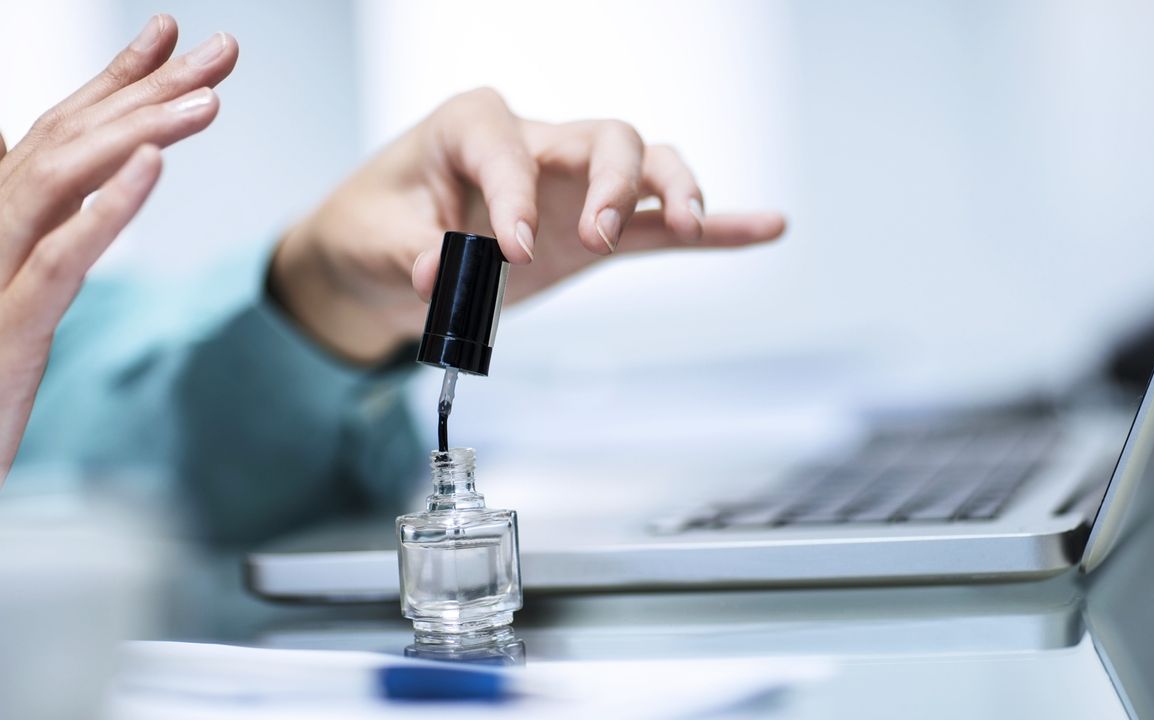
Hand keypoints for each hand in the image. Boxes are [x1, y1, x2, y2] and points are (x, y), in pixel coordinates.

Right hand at [0, 15, 237, 483]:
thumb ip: (43, 234)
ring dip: (139, 133)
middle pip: (73, 141)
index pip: (63, 133)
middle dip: (150, 89)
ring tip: (207, 101)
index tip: (169, 36)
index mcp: (4, 221)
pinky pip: (58, 258)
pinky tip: (150, 168)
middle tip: (221, 51)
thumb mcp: (18, 296)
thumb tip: (62, 186)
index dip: (117, 80)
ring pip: (62, 182)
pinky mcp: (7, 327)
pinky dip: (107, 209)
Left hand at [272, 87, 785, 363]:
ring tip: (688, 225)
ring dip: (674, 190)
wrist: (383, 257)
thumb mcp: (371, 240)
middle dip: (616, 180)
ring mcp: (574, 187)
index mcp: (473, 127)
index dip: (514, 194)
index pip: (509, 146)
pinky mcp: (593, 231)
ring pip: (646, 164)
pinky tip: (765, 227)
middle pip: (606, 138)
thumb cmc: (375, 226)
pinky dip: (714, 229)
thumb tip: (442, 274)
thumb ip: (409, 254)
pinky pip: (660, 229)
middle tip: (600, 238)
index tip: (507, 250)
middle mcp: (536, 144)